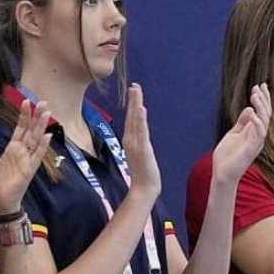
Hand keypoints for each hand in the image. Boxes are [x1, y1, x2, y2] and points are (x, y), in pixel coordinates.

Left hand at [0, 100, 52, 215]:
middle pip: (31, 131)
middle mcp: (22, 153)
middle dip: (37, 116)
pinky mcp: (28, 171)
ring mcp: (27, 161)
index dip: (24, 116)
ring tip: (47, 112)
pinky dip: (42, 147)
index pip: (20, 129)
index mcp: (13, 150)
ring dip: (41, 126)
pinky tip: (48, 136)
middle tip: (43, 101)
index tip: (26, 101)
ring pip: (36, 140)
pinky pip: (37, 157)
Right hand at [122, 83, 160, 201]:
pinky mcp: (142, 149)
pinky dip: (141, 120)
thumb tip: (140, 134)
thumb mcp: (140, 154)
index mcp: (130, 140)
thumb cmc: (143, 173)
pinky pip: (141, 131)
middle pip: (132, 116)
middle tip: (135, 85)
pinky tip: (141, 109)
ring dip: (136, 105)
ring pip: (135, 120)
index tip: (134, 90)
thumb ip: (140, 143)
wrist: (143, 188)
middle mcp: (130, 139)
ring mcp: (135, 144)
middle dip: (133, 100)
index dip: (132, 104)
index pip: (131, 118)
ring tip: (136, 91)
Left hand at [213, 84, 270, 184]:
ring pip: (264, 121)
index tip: (260, 86)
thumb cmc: (227, 156)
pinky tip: (252, 113)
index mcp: (254, 132)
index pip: (262, 112)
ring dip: (260, 107)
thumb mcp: (233, 134)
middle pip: (266, 114)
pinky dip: (257, 123)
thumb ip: (242, 122)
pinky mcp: (252, 149)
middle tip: (259, 86)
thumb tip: (249, 108)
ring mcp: (256, 142)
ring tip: (254, 95)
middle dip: (263, 99)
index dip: (263, 99)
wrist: (222, 174)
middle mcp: (258, 136)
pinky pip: (259, 134)